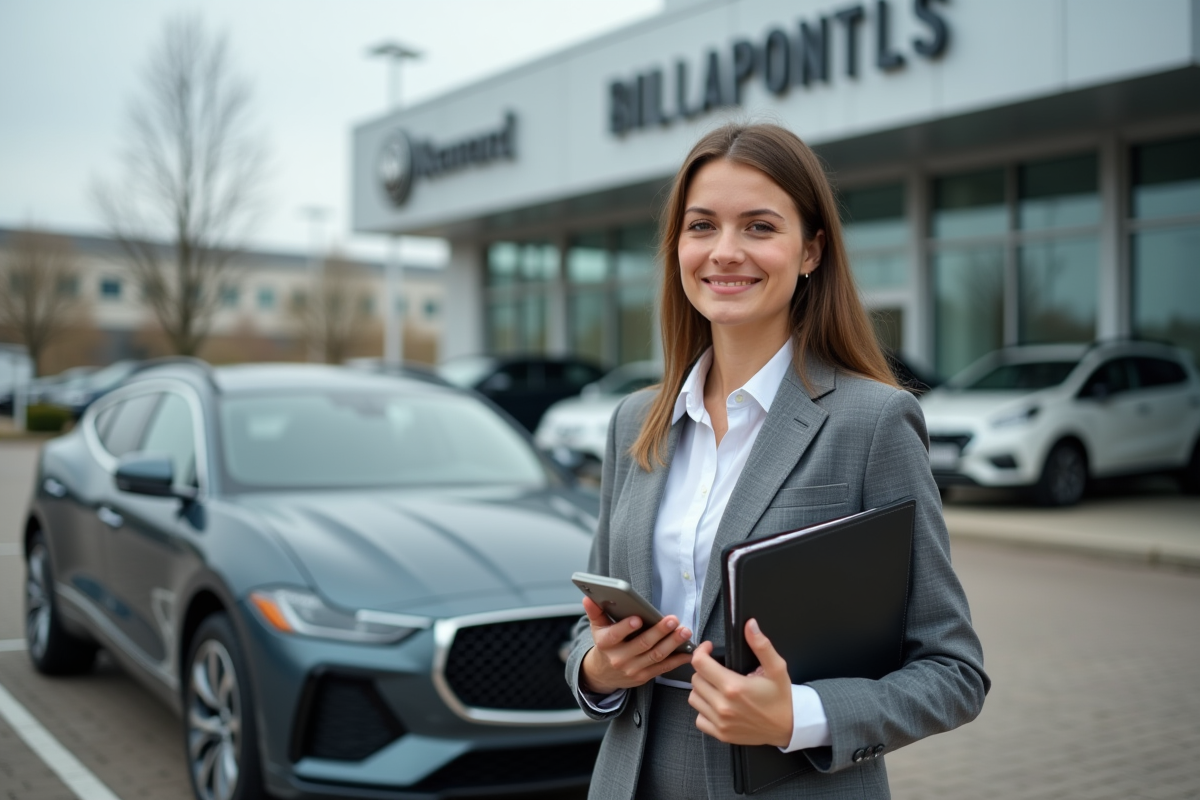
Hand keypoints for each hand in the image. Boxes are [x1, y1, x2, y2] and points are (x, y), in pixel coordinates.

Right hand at [578, 596, 693, 694]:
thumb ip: (595, 612)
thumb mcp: (597, 628)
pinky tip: (688, 651)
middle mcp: (619, 658)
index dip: (626, 627)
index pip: (615, 635)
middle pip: (642, 644)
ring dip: (672, 644)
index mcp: (606, 644)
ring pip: (656, 656)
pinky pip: (663, 668)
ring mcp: (633, 669)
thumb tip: (587, 597)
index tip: (638, 619)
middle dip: (659, 632)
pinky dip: (677, 660)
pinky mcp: (644, 676)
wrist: (603, 674)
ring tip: (684, 632)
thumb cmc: (604, 645)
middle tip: (673, 620)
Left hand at [688, 619, 792, 746]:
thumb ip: (761, 645)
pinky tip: (716, 704)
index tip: (708, 649)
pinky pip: (699, 718)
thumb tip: (750, 625)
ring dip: (702, 689)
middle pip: (695, 679)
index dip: (701, 651)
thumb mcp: (776, 668)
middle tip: (717, 669)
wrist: (787, 727)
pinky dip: (704, 710)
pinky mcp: (720, 734)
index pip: (700, 663)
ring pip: (694, 698)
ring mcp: (720, 722)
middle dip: (703, 670)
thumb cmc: (781, 697)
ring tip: (716, 686)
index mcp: (734, 687)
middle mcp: (723, 705)